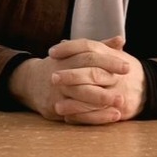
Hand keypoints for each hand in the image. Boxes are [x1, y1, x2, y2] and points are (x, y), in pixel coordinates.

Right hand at [8, 37, 130, 122]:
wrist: (29, 82)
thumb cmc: (59, 65)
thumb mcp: (75, 53)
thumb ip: (99, 47)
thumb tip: (121, 40)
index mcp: (68, 57)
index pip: (90, 56)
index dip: (109, 61)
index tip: (127, 67)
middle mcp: (61, 73)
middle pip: (86, 75)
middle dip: (107, 80)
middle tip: (127, 84)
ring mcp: (57, 91)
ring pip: (81, 95)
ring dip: (102, 100)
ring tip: (122, 104)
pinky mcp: (53, 107)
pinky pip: (75, 114)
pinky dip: (94, 116)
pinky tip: (110, 116)